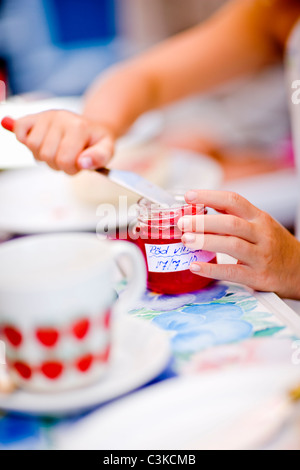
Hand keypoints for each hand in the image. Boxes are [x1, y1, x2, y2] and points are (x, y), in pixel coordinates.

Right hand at [12, 110, 114, 173]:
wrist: (92, 127)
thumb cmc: (96, 141)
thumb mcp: (107, 150)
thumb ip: (99, 158)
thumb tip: (83, 163)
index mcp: (79, 127)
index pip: (64, 160)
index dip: (71, 169)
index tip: (78, 164)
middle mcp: (60, 117)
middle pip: (46, 155)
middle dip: (57, 164)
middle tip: (67, 157)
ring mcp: (46, 116)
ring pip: (33, 147)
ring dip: (43, 156)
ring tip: (56, 150)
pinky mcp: (34, 116)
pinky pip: (20, 131)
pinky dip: (25, 140)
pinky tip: (40, 142)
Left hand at [178, 190, 299, 299]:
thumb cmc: (273, 244)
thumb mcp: (259, 224)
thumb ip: (233, 215)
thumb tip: (203, 204)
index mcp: (259, 217)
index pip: (234, 200)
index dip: (209, 196)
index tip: (188, 196)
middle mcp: (261, 234)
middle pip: (231, 222)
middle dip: (204, 222)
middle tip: (182, 223)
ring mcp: (261, 255)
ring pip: (233, 245)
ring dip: (207, 241)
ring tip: (186, 240)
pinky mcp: (259, 276)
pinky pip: (233, 272)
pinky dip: (212, 269)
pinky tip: (195, 266)